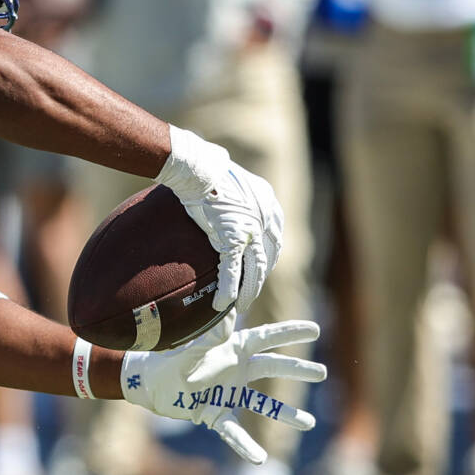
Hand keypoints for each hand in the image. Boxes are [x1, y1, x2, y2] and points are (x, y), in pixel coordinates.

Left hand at [122, 319, 325, 463]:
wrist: (151, 384)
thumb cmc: (170, 358)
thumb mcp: (190, 346)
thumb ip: (210, 334)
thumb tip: (227, 312)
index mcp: (233, 347)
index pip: (267, 338)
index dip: (290, 333)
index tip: (315, 329)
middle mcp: (237, 370)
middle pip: (273, 368)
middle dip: (297, 371)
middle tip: (322, 374)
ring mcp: (230, 393)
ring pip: (263, 404)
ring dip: (285, 415)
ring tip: (308, 424)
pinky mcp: (217, 414)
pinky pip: (234, 432)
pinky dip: (245, 446)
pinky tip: (260, 459)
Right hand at [153, 128, 282, 314]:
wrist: (201, 167)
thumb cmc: (210, 169)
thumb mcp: (236, 181)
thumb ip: (242, 197)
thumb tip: (230, 200)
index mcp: (269, 206)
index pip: (273, 241)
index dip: (266, 258)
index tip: (259, 270)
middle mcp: (266, 221)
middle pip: (267, 259)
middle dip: (259, 279)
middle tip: (250, 293)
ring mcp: (251, 232)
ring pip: (254, 270)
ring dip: (247, 292)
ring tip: (241, 307)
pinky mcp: (232, 239)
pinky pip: (231, 271)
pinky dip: (229, 290)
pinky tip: (223, 304)